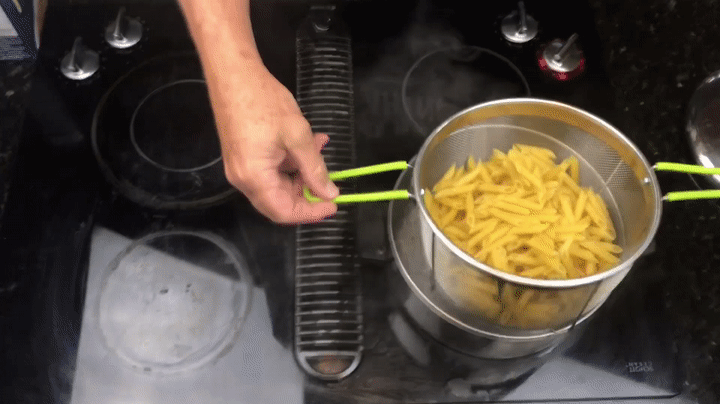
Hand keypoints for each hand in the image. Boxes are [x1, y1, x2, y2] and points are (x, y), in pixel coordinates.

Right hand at [207, 62, 338, 223]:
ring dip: (301, 172)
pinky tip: (308, 142)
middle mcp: (242, 179)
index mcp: (254, 178)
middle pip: (279, 202)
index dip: (311, 213)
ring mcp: (240, 168)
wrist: (233, 73)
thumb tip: (329, 193)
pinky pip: (269, 170)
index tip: (334, 204)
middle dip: (307, 192)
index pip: (284, 212)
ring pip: (277, 184)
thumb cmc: (265, 102)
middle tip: (330, 178)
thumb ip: (315, 169)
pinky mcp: (241, 156)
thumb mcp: (298, 136)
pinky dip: (290, 161)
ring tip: (320, 147)